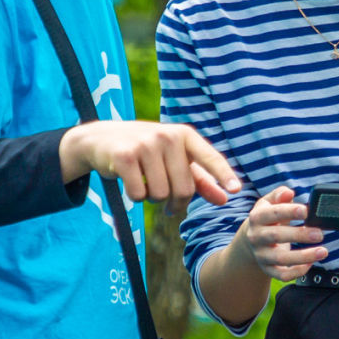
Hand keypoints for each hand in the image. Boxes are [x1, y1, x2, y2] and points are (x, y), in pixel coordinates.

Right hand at [60, 121, 239, 205]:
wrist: (102, 139)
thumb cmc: (146, 152)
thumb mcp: (174, 160)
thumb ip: (200, 180)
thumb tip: (225, 198)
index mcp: (185, 135)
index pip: (210, 157)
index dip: (223, 174)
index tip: (236, 190)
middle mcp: (168, 136)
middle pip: (184, 189)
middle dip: (175, 202)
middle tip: (165, 200)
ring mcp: (145, 144)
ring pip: (161, 194)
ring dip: (153, 198)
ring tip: (144, 183)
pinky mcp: (125, 156)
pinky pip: (139, 194)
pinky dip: (135, 197)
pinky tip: (129, 182)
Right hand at [235, 187, 325, 282]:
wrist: (250, 241)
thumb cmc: (266, 218)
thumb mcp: (268, 203)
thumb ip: (279, 195)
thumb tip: (288, 192)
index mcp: (257, 217)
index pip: (272, 213)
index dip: (289, 212)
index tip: (306, 211)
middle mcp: (256, 237)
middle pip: (277, 236)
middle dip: (299, 235)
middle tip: (320, 233)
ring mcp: (261, 255)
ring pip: (281, 259)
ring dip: (304, 256)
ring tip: (323, 251)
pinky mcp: (268, 269)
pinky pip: (282, 275)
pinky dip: (298, 271)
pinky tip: (311, 263)